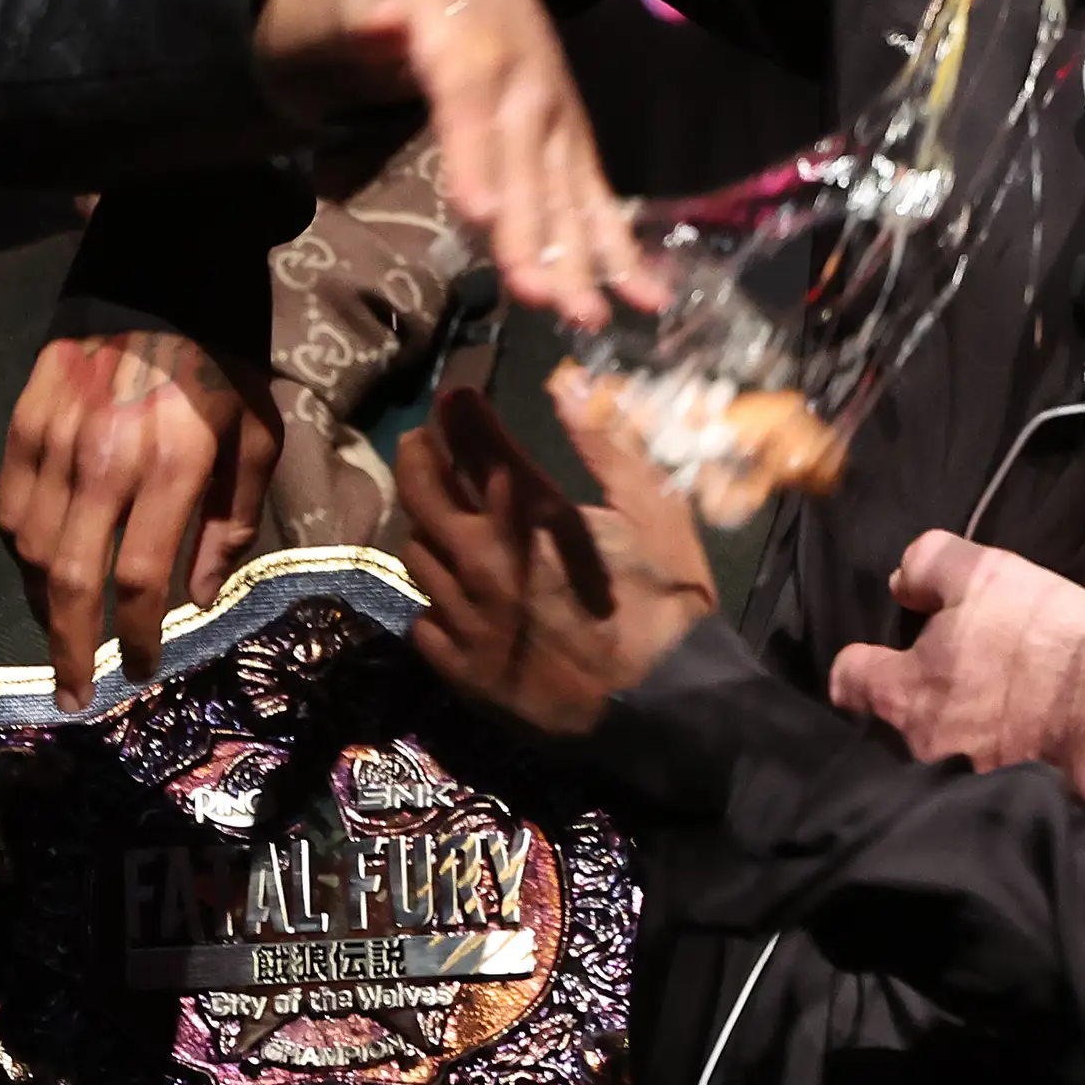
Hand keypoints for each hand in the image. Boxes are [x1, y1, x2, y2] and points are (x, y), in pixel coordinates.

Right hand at [0, 331, 281, 710]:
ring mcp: (57, 437)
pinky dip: (20, 550)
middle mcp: (107, 457)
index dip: (139, 639)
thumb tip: (196, 598)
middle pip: (72, 580)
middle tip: (73, 696)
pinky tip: (40, 570)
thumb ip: (229, 524)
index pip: (143, 580)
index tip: (141, 670)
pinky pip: (8, 505)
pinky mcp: (24, 418)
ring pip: (30, 549)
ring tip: (61, 635)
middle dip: (70, 650)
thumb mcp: (257, 437)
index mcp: (174, 464)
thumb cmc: (224, 359)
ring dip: (43, 605)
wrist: (165, 267)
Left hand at [254, 0, 650, 328]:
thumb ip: (375, 9)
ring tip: (589, 316)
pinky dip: (621, 250)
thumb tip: (376, 18)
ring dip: (582, 257)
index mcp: (474, 48)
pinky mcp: (574, 149)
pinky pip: (597, 200)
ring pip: (567, 193)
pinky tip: (646, 298)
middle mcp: (527, 90)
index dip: (477, 154)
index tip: (479, 211)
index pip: (472, 105)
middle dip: (533, 232)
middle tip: (536, 295)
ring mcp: (558, 122)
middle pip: (527, 166)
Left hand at [397, 372, 713, 735]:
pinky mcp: (467, 671)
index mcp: (523, 520)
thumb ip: (606, 443)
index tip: (451, 401)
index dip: (453, 421)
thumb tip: (569, 384)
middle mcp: (481, 564)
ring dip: (429, 532)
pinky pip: (424, 623)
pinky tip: (453, 595)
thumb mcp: (652, 506)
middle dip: (418, 464)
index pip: (465, 453)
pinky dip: (434, 601)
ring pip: (418, 560)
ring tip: (446, 522)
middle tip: (424, 448)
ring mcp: (468, 621)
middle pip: (421, 501)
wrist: (666, 699)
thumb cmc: (663, 598)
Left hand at [827, 531, 1084, 777]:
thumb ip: (930, 566)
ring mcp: (964, 789)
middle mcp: (922, 751)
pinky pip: (991, 788)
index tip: (877, 658)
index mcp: (904, 694)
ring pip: (943, 762)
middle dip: (919, 708)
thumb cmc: (1036, 641)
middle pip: (898, 726)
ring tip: (1000, 722)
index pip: (849, 682)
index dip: (860, 664)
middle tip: (956, 688)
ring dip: (964, 742)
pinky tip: (1032, 750)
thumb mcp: (981, 575)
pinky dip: (1005, 768)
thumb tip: (902, 582)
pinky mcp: (1011, 809)